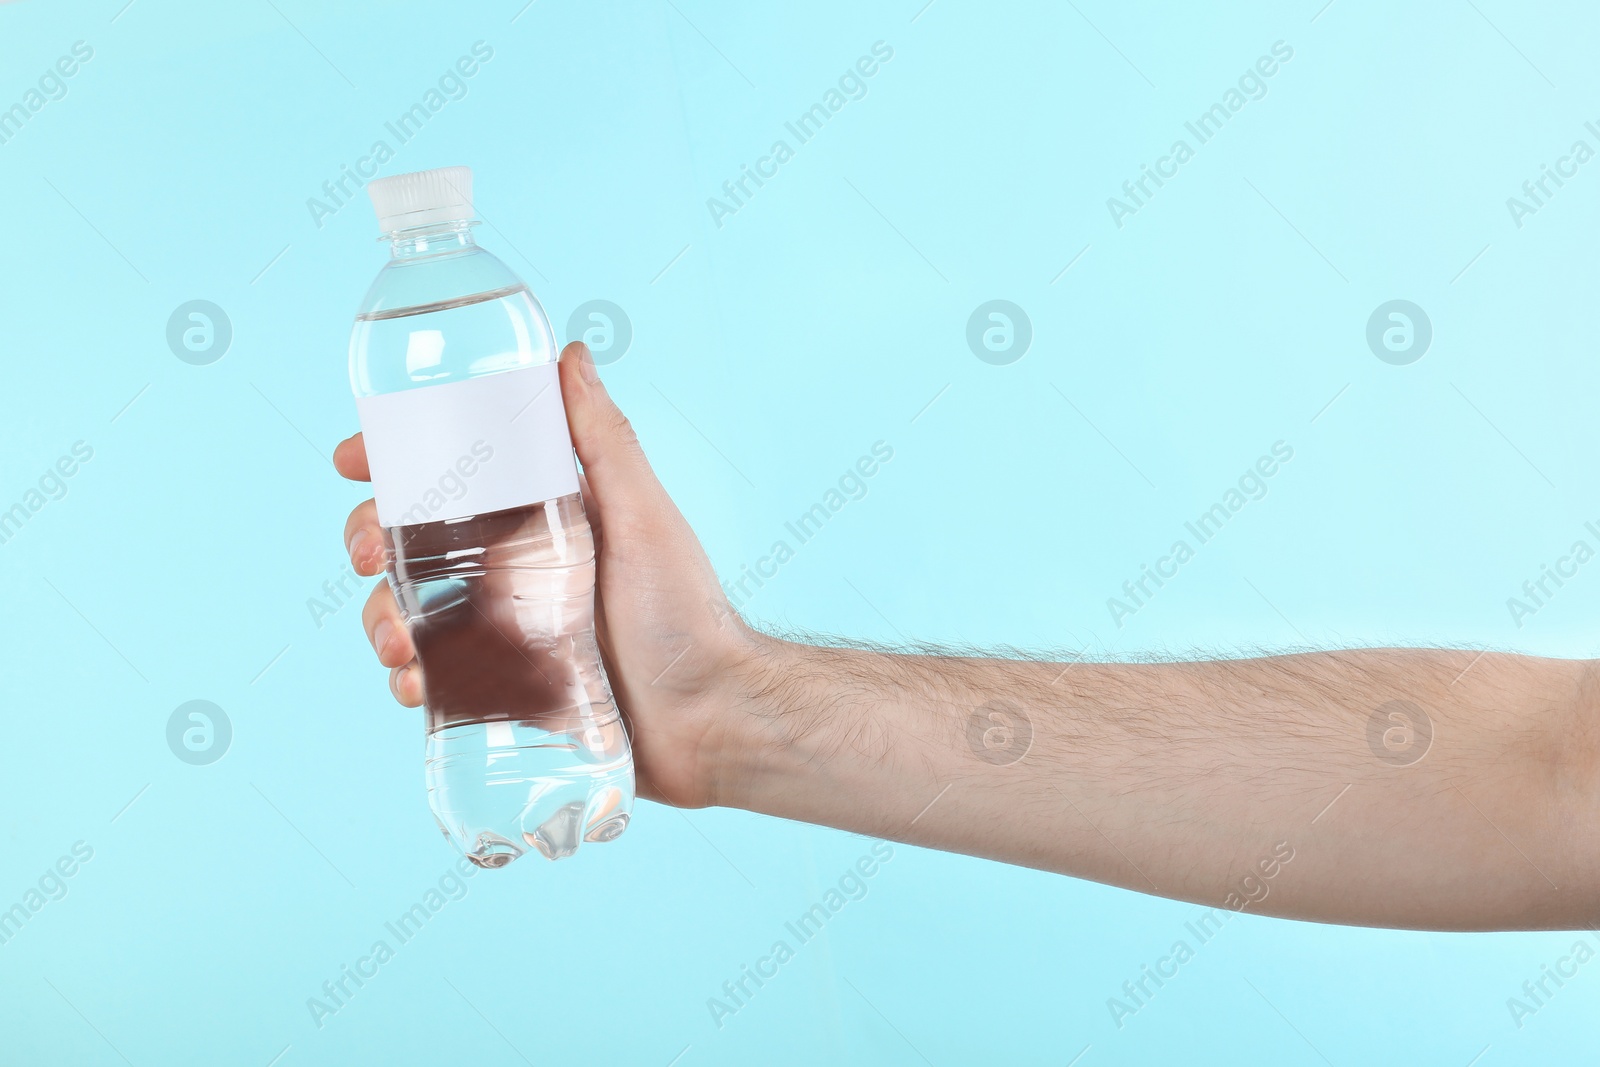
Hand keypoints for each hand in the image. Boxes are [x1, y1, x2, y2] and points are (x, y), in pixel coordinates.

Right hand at [334, 341, 771, 808]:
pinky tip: (413, 683)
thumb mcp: (641, 515)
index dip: (395, 462)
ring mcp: (502, 631)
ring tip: (397, 640)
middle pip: (411, 542)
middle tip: (366, 555)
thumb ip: (604, 441)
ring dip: (381, 616)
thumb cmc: (686, 613)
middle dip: (368, 541)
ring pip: (410, 611)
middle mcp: (515, 569)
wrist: (709, 719)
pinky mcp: (500, 691)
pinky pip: (432, 676)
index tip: (355, 459)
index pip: (454, 477)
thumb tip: (570, 353)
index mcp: (540, 518)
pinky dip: (407, 676)